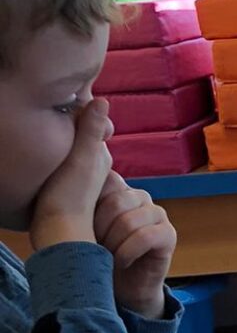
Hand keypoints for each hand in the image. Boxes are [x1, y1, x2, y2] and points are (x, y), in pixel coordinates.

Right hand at [29, 99, 113, 252]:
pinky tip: (38, 160)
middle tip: (43, 117)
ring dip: (54, 141)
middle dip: (62, 126)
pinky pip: (55, 163)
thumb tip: (103, 101)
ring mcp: (75, 176)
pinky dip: (48, 157)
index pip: (86, 122)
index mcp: (99, 153)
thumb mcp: (83, 157)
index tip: (56, 106)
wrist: (57, 232)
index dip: (73, 113)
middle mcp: (91, 163)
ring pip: (64, 148)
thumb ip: (91, 130)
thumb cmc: (70, 194)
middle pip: (74, 135)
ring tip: (39, 137)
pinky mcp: (61, 187)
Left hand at [94, 172, 176, 319]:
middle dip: (99, 230)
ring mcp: (157, 214)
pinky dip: (127, 253)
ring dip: (113, 245)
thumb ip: (80, 204)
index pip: (106, 179)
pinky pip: (145, 237)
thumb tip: (68, 187)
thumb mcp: (81, 227)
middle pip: (115, 203)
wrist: (120, 288)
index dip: (91, 204)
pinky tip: (122, 262)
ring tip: (106, 257)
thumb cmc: (96, 255)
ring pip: (129, 221)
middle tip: (94, 248)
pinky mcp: (168, 234)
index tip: (82, 227)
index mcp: (117, 189)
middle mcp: (139, 197)